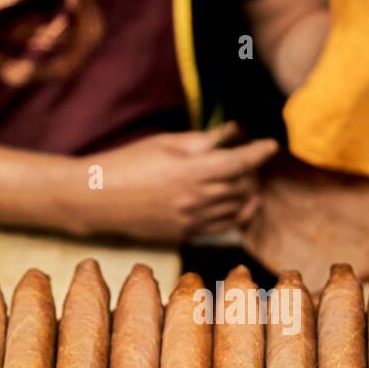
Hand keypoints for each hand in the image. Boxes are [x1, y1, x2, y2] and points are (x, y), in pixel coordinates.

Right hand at [78, 123, 277, 241]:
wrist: (97, 198)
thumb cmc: (128, 163)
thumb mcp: (165, 143)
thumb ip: (203, 141)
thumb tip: (234, 131)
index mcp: (192, 171)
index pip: (240, 162)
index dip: (260, 152)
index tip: (271, 145)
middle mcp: (196, 199)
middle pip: (242, 186)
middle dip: (251, 172)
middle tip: (248, 161)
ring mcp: (191, 220)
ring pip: (236, 209)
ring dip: (246, 194)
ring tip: (243, 182)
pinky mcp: (184, 235)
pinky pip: (222, 227)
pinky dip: (235, 215)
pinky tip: (236, 205)